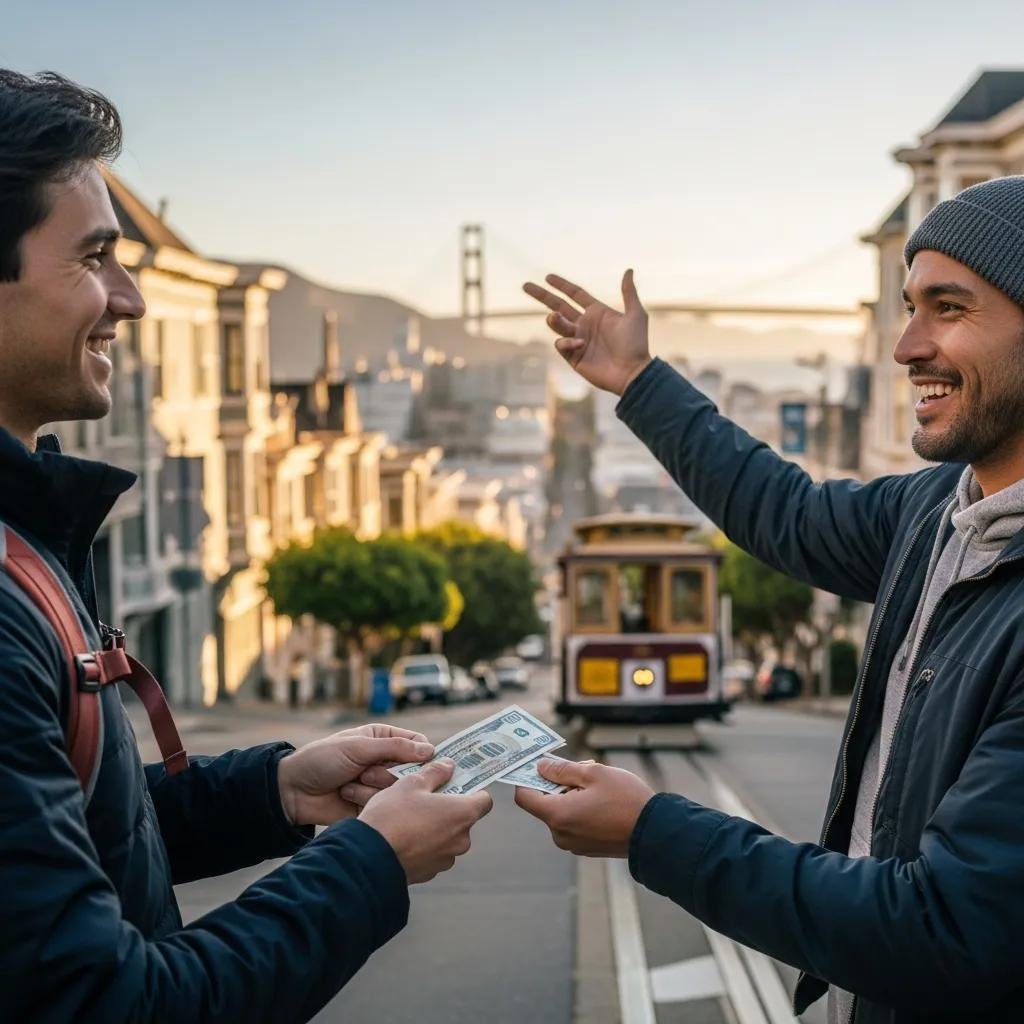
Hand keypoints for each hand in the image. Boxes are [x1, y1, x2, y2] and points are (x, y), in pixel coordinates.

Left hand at [277, 723, 433, 825]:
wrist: (293, 791)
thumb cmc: (322, 759)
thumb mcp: (357, 747)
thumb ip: (394, 748)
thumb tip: (430, 751)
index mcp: (383, 739)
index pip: (417, 744)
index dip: (424, 753)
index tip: (425, 762)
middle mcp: (385, 761)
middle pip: (413, 770)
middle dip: (390, 772)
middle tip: (367, 772)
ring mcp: (380, 785)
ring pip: (399, 790)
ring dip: (375, 787)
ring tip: (351, 783)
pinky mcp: (373, 806)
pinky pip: (385, 806)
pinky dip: (367, 800)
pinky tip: (348, 795)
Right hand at [358, 760, 492, 882]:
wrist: (368, 857)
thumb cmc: (393, 815)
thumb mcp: (412, 783)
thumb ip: (436, 773)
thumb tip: (449, 766)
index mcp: (463, 814)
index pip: (484, 801)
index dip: (473, 791)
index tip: (457, 784)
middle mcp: (461, 840)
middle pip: (463, 819)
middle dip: (448, 809)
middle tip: (425, 798)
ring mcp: (445, 860)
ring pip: (447, 837)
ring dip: (435, 828)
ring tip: (409, 819)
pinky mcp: (429, 873)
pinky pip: (432, 853)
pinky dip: (423, 845)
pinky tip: (403, 837)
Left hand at [514, 759, 654, 856]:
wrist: (656, 833)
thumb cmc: (626, 800)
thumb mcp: (594, 773)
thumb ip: (562, 769)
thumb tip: (541, 767)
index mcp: (558, 815)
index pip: (524, 797)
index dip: (527, 778)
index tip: (538, 765)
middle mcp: (560, 834)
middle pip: (544, 804)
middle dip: (558, 784)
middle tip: (583, 770)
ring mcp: (573, 844)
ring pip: (561, 813)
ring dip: (572, 796)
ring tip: (598, 786)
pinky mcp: (586, 848)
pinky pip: (574, 824)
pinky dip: (580, 810)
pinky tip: (603, 802)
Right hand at [522, 270, 650, 395]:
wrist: (632, 372)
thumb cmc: (636, 344)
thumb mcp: (635, 314)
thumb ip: (629, 292)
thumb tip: (628, 270)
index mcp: (597, 312)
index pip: (575, 295)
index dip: (562, 285)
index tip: (547, 277)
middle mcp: (585, 325)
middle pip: (558, 306)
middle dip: (542, 296)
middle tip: (525, 285)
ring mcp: (578, 340)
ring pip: (557, 325)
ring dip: (553, 319)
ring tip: (554, 316)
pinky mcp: (574, 357)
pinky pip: (561, 344)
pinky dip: (566, 342)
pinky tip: (579, 343)